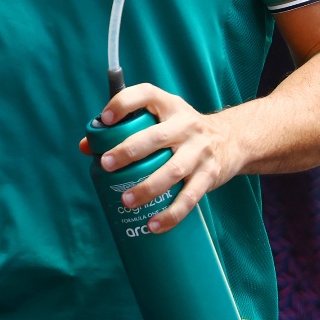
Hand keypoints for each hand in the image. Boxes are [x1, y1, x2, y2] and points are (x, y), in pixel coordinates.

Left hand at [78, 83, 243, 232]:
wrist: (234, 140)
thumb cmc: (183, 131)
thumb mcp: (160, 120)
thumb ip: (125, 130)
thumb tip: (85, 147)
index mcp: (169, 106)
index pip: (145, 94)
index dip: (123, 104)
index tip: (104, 119)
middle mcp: (185, 125)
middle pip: (156, 137)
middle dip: (129, 151)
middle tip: (106, 165)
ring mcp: (199, 150)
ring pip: (173, 170)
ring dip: (148, 187)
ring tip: (126, 201)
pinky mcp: (209, 175)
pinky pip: (190, 197)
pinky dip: (171, 214)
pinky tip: (154, 225)